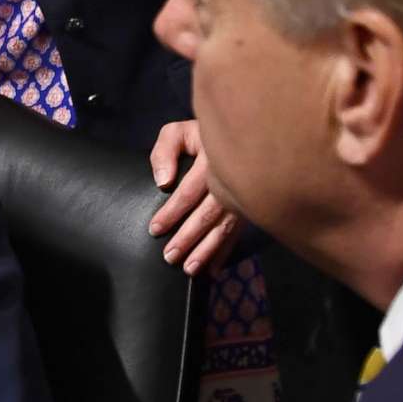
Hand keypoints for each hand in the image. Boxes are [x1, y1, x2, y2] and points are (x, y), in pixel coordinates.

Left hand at [146, 120, 241, 274]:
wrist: (241, 132)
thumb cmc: (200, 134)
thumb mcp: (177, 132)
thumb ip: (164, 151)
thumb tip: (163, 182)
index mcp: (212, 161)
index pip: (188, 192)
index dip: (171, 212)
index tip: (154, 229)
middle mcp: (230, 181)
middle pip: (207, 215)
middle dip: (188, 238)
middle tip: (169, 257)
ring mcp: (242, 196)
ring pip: (224, 228)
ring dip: (207, 251)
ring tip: (189, 269)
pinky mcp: (247, 208)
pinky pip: (237, 233)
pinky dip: (224, 252)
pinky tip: (213, 269)